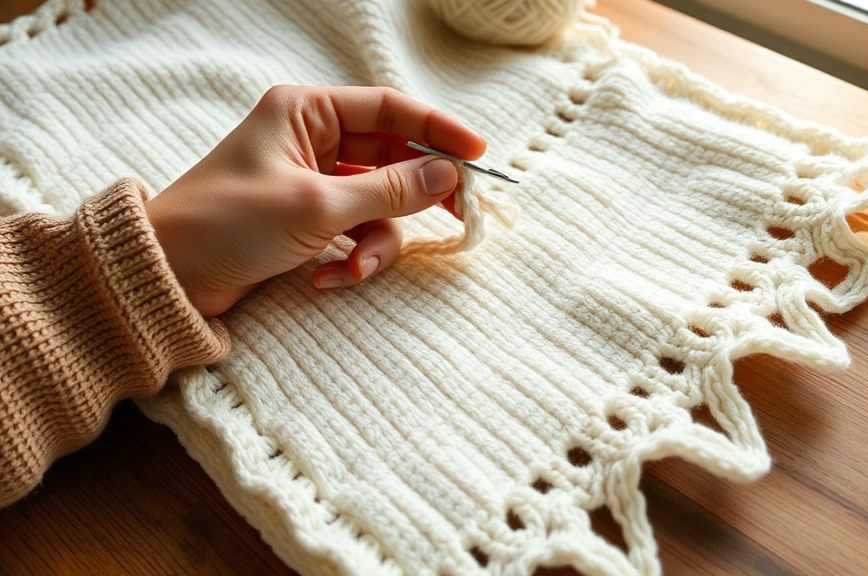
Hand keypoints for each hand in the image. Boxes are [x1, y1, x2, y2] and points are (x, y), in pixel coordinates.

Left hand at [146, 85, 485, 316]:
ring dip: (376, 243)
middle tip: (459, 216)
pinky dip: (351, 259)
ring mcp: (311, 182)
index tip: (478, 156)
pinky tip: (327, 279)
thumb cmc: (227, 224)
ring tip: (354, 270)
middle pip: (391, 158)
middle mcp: (312, 140)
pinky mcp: (308, 220)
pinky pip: (355, 232)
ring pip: (378, 204)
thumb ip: (389, 192)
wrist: (168, 276)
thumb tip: (448, 177)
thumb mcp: (317, 205)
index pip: (390, 110)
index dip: (437, 131)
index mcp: (307, 113)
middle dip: (418, 195)